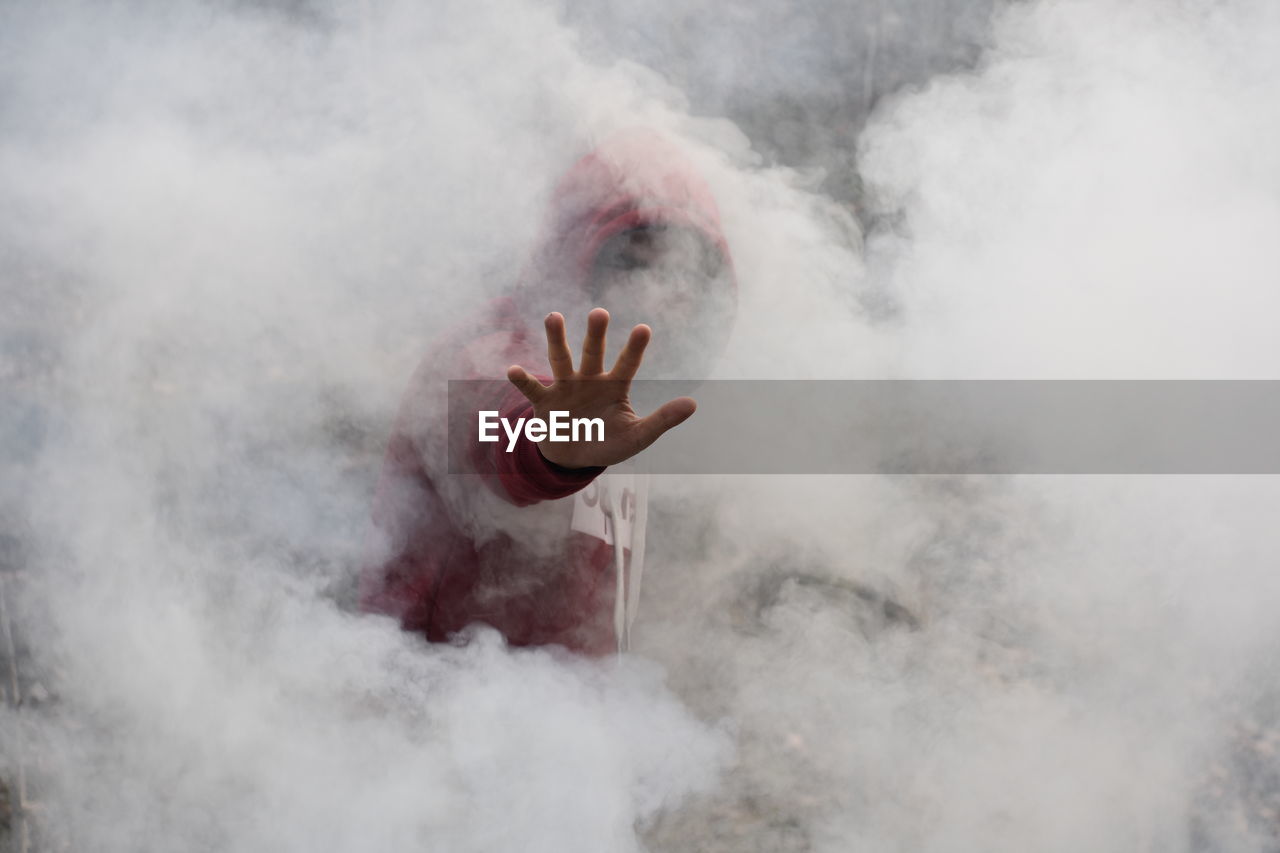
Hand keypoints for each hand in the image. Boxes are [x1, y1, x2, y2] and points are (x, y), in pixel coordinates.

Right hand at [506, 308, 695, 468]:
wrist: (573, 459)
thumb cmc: (608, 443)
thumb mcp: (637, 436)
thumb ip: (662, 420)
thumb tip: (693, 404)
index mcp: (614, 386)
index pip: (627, 364)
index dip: (635, 348)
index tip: (643, 328)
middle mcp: (589, 380)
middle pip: (592, 353)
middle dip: (596, 335)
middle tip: (600, 313)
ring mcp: (565, 389)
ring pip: (561, 360)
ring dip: (556, 340)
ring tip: (554, 317)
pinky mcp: (544, 403)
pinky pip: (532, 389)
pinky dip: (522, 380)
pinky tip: (512, 369)